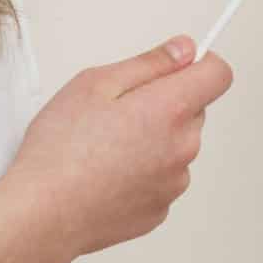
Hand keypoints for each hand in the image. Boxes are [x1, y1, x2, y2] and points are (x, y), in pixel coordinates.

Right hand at [0, 35, 235, 262]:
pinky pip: (160, 179)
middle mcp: (183, 148)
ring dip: (152, 141)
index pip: (218, 75)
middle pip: (193, 112)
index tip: (177, 65)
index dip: (199, 64)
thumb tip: (184, 50)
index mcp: (170, 110)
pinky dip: (141, 173)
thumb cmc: (60, 149)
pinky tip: (105, 174)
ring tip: (103, 147)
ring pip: (175, 147)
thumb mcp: (95, 83)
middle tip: (116, 111)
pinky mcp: (159, 210)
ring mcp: (173, 183)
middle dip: (164, 104)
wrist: (44, 212)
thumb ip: (149, 63)